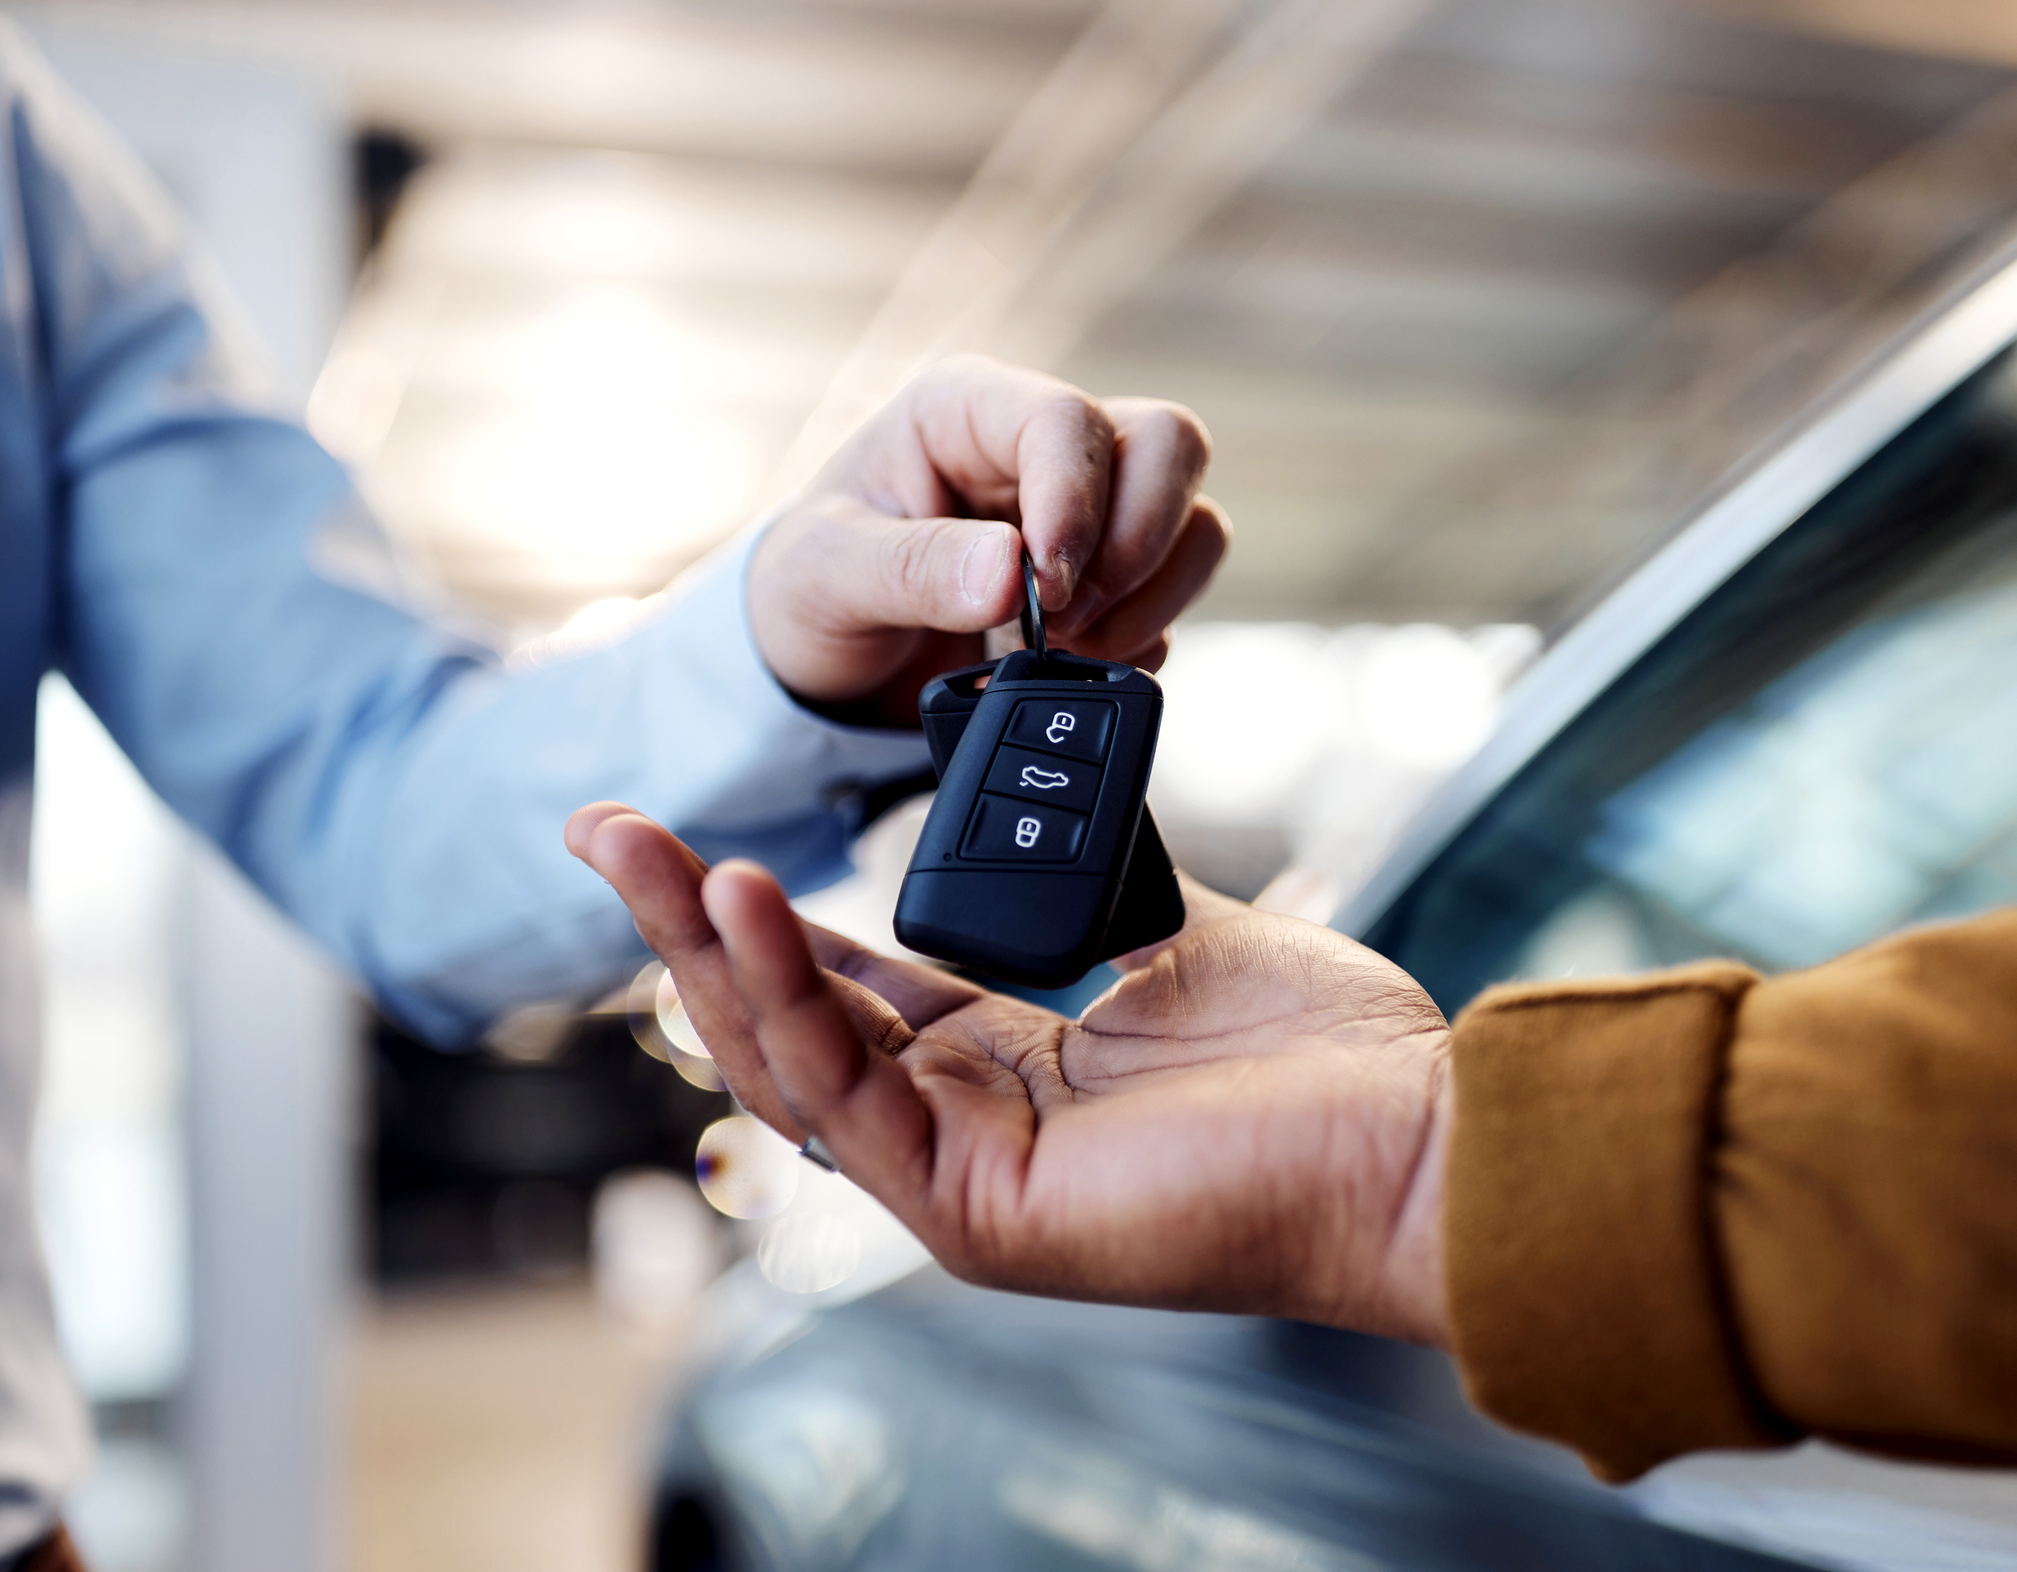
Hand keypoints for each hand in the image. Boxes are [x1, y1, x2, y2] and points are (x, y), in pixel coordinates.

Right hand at [565, 802, 1454, 1346]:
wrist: (1412, 1133)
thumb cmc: (1320, 1056)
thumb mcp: (1164, 934)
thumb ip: (1069, 886)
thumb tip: (1026, 805)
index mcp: (1002, 1070)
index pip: (843, 989)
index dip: (757, 914)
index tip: (686, 827)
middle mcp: (963, 1130)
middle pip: (786, 1022)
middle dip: (686, 923)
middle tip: (604, 824)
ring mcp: (962, 1181)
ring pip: (792, 1060)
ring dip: (708, 950)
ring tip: (645, 849)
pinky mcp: (978, 1211)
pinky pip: (852, 1091)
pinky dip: (790, 995)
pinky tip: (749, 901)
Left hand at [749, 356, 1228, 724]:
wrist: (824, 664)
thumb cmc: (811, 589)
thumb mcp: (825, 576)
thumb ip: (913, 569)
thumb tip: (1011, 573)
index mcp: (966, 409)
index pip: (1068, 419)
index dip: (1078, 503)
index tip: (1050, 589)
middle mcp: (1041, 446)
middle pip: (1168, 445)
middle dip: (1137, 545)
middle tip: (1069, 619)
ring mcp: (1091, 509)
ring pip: (1194, 520)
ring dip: (1149, 599)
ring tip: (1067, 650)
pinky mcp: (1115, 576)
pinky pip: (1177, 594)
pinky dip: (1143, 641)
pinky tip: (1071, 666)